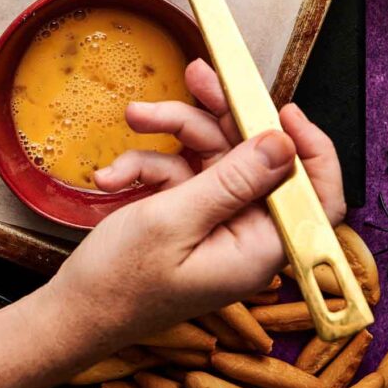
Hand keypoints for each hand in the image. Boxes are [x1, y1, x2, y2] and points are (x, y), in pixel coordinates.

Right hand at [47, 58, 345, 352]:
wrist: (73, 312)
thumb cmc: (121, 283)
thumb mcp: (174, 221)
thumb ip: (231, 180)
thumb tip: (282, 144)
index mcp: (257, 247)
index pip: (313, 197)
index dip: (309, 149)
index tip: (284, 110)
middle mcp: (242, 231)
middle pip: (251, 155)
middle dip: (218, 114)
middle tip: (195, 76)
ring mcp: (212, 219)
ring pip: (209, 152)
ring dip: (168, 131)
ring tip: (135, 117)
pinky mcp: (184, 211)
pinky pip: (178, 169)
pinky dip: (144, 164)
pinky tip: (113, 176)